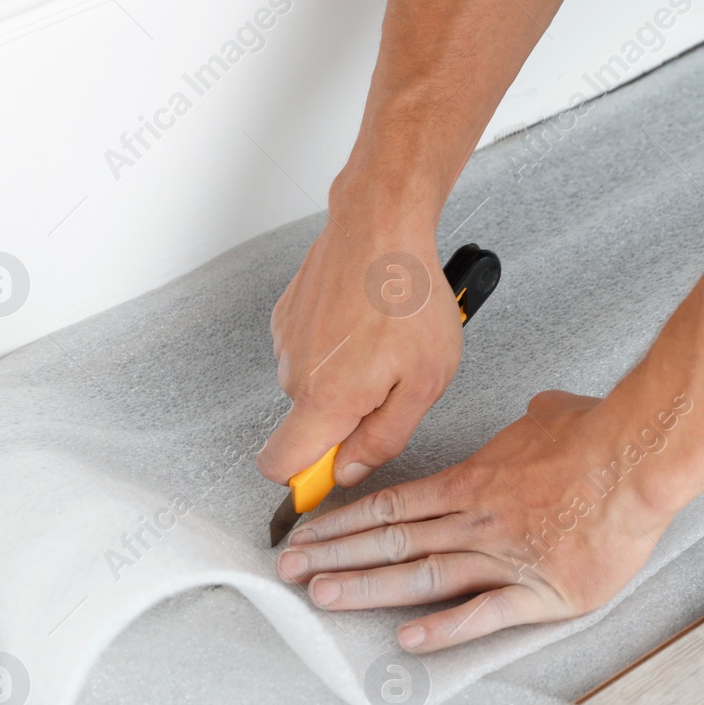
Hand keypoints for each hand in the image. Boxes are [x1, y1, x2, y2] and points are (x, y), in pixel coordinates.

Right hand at [256, 194, 461, 488]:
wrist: (381, 223)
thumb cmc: (410, 296)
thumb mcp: (424, 383)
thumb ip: (384, 438)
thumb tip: (349, 472)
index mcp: (326, 398)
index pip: (279, 467)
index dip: (303, 481)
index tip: (333, 471)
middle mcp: (294, 374)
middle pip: (306, 427)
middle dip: (344, 420)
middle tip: (391, 385)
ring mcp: (286, 342)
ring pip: (313, 388)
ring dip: (344, 380)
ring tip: (383, 344)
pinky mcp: (286, 317)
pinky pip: (310, 354)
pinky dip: (335, 348)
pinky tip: (366, 322)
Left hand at [274, 390, 680, 650]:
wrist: (638, 459)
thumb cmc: (599, 435)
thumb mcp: (550, 414)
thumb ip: (529, 424)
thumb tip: (537, 413)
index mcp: (472, 482)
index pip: (391, 506)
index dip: (342, 524)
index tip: (306, 537)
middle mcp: (476, 520)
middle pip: (391, 542)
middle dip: (335, 557)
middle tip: (290, 573)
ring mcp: (504, 557)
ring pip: (421, 576)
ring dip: (368, 590)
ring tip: (324, 600)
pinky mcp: (541, 591)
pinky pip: (483, 613)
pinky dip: (444, 629)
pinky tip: (408, 640)